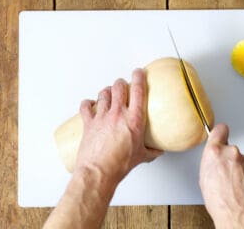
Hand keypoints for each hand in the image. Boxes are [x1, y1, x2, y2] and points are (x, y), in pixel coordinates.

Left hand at [75, 69, 162, 183]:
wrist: (99, 171)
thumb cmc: (119, 164)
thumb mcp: (141, 157)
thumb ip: (151, 152)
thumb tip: (158, 151)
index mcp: (134, 119)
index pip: (138, 90)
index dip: (139, 77)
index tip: (139, 72)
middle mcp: (117, 114)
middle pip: (118, 87)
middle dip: (121, 83)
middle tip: (123, 84)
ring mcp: (102, 117)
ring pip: (103, 94)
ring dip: (106, 91)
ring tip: (108, 92)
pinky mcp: (89, 123)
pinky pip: (86, 107)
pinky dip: (87, 104)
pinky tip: (89, 104)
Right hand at [199, 124, 243, 228]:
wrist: (238, 215)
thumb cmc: (219, 201)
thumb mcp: (204, 178)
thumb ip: (210, 161)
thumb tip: (214, 159)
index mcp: (215, 152)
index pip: (220, 130)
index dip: (220, 133)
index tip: (221, 133)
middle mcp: (232, 153)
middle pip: (230, 149)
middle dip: (228, 158)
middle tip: (224, 173)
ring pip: (241, 160)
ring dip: (238, 169)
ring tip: (233, 184)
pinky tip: (241, 187)